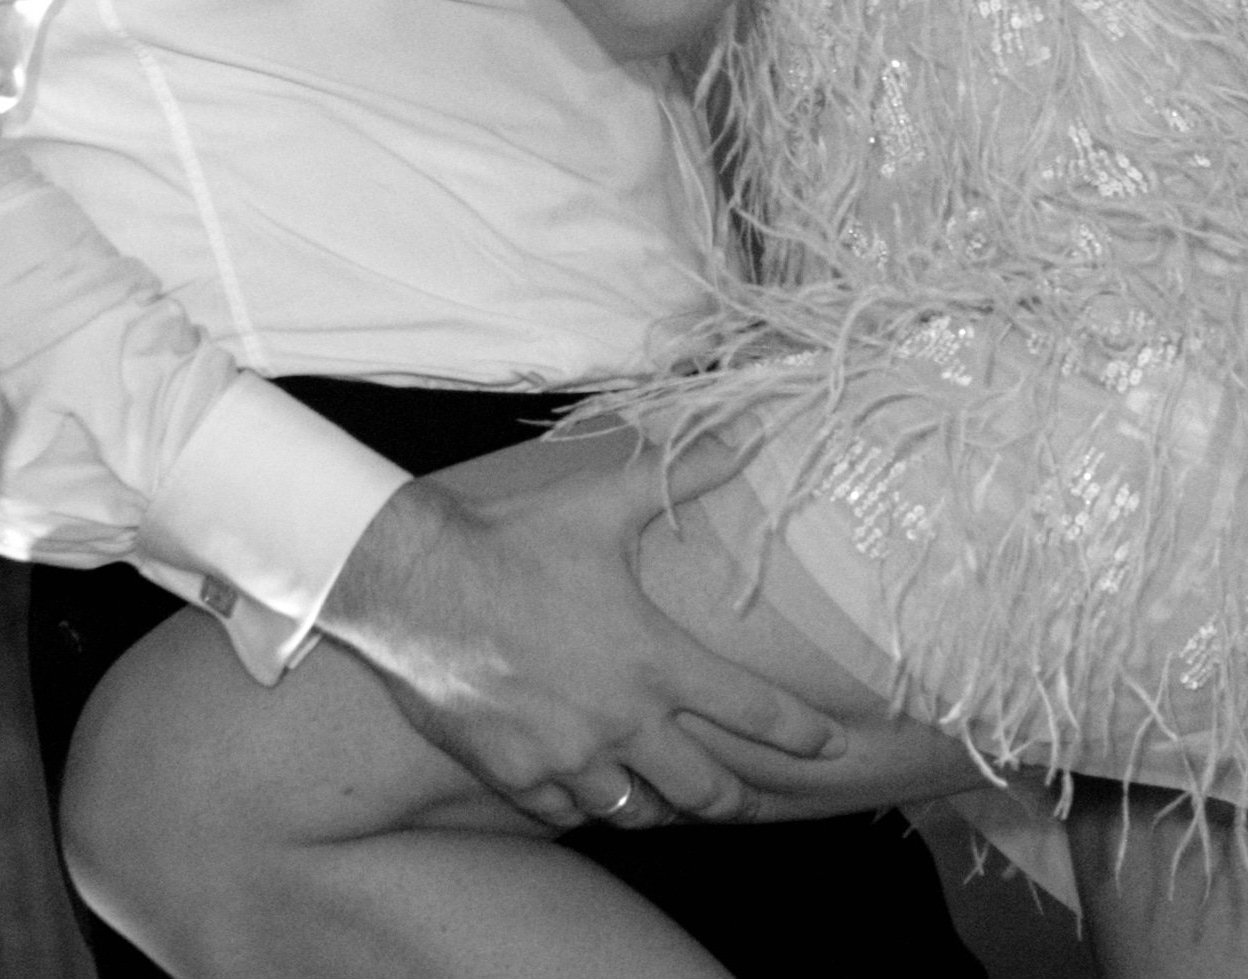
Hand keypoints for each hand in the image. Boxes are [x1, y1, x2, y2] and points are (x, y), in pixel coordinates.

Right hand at [314, 427, 844, 831]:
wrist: (416, 585)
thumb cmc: (514, 540)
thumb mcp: (604, 502)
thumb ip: (680, 476)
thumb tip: (748, 434)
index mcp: (654, 660)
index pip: (753, 713)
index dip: (802, 733)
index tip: (831, 745)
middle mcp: (622, 722)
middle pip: (705, 788)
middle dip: (736, 798)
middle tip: (752, 801)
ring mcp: (568, 758)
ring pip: (637, 811)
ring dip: (660, 805)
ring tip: (669, 799)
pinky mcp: (517, 777)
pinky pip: (568, 814)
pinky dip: (584, 806)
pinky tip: (586, 791)